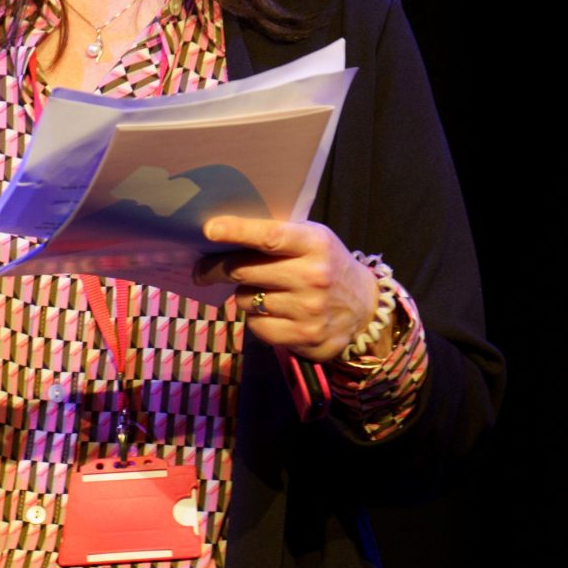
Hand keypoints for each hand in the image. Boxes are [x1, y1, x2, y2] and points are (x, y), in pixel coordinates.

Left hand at [195, 216, 378, 362]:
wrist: (365, 309)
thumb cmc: (326, 265)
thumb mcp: (313, 240)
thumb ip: (278, 237)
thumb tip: (220, 235)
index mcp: (315, 244)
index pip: (271, 236)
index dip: (238, 232)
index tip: (209, 230)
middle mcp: (313, 277)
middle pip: (244, 270)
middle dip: (216, 268)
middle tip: (202, 269)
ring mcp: (309, 310)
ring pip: (246, 300)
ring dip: (244, 295)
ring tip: (262, 291)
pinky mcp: (304, 337)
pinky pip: (256, 328)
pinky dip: (256, 320)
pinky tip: (273, 313)